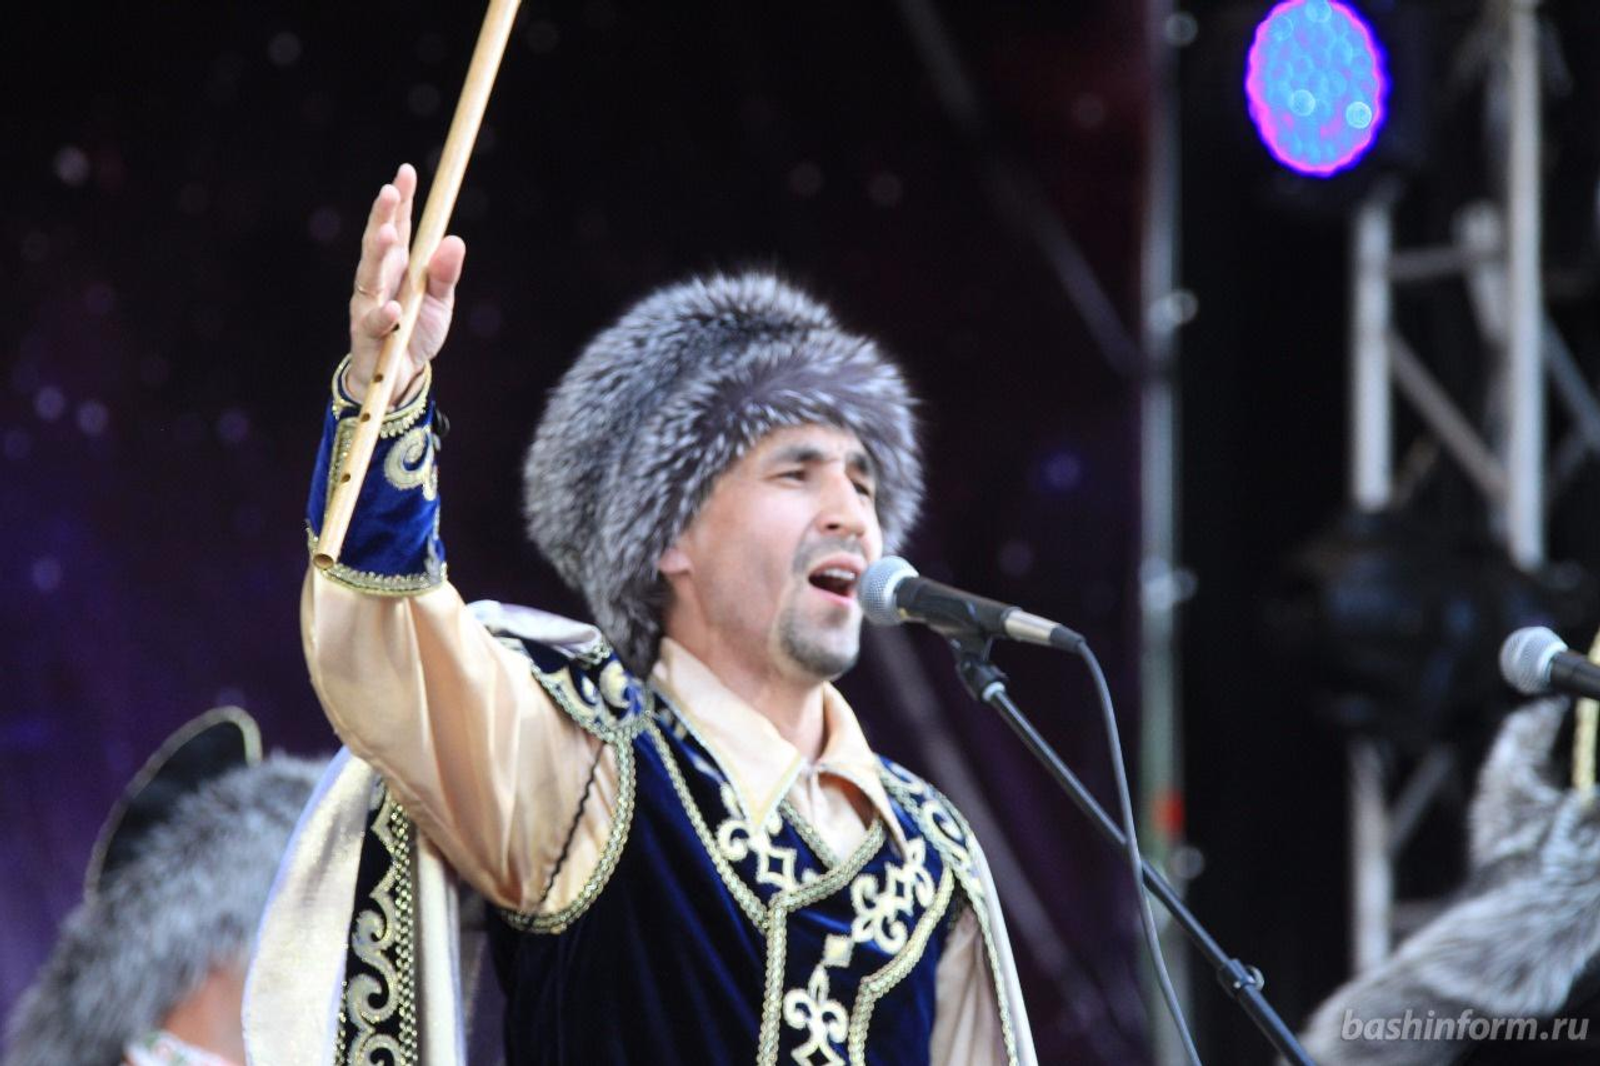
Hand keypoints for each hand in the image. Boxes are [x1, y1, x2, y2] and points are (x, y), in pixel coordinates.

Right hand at [346, 163, 466, 405]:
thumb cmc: (415, 333)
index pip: (397, 227)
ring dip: (377, 254)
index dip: (400, 201)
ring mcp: (368, 306)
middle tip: (390, 190)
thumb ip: (445, 273)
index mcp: (397, 267)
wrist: (398, 379)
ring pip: (369, 276)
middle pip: (378, 243)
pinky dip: (385, 317)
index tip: (407, 172)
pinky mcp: (366, 337)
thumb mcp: (440, 302)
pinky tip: (395, 308)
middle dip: (383, 216)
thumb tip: (455, 240)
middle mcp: (378, 280)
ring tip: (386, 233)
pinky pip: (374, 324)